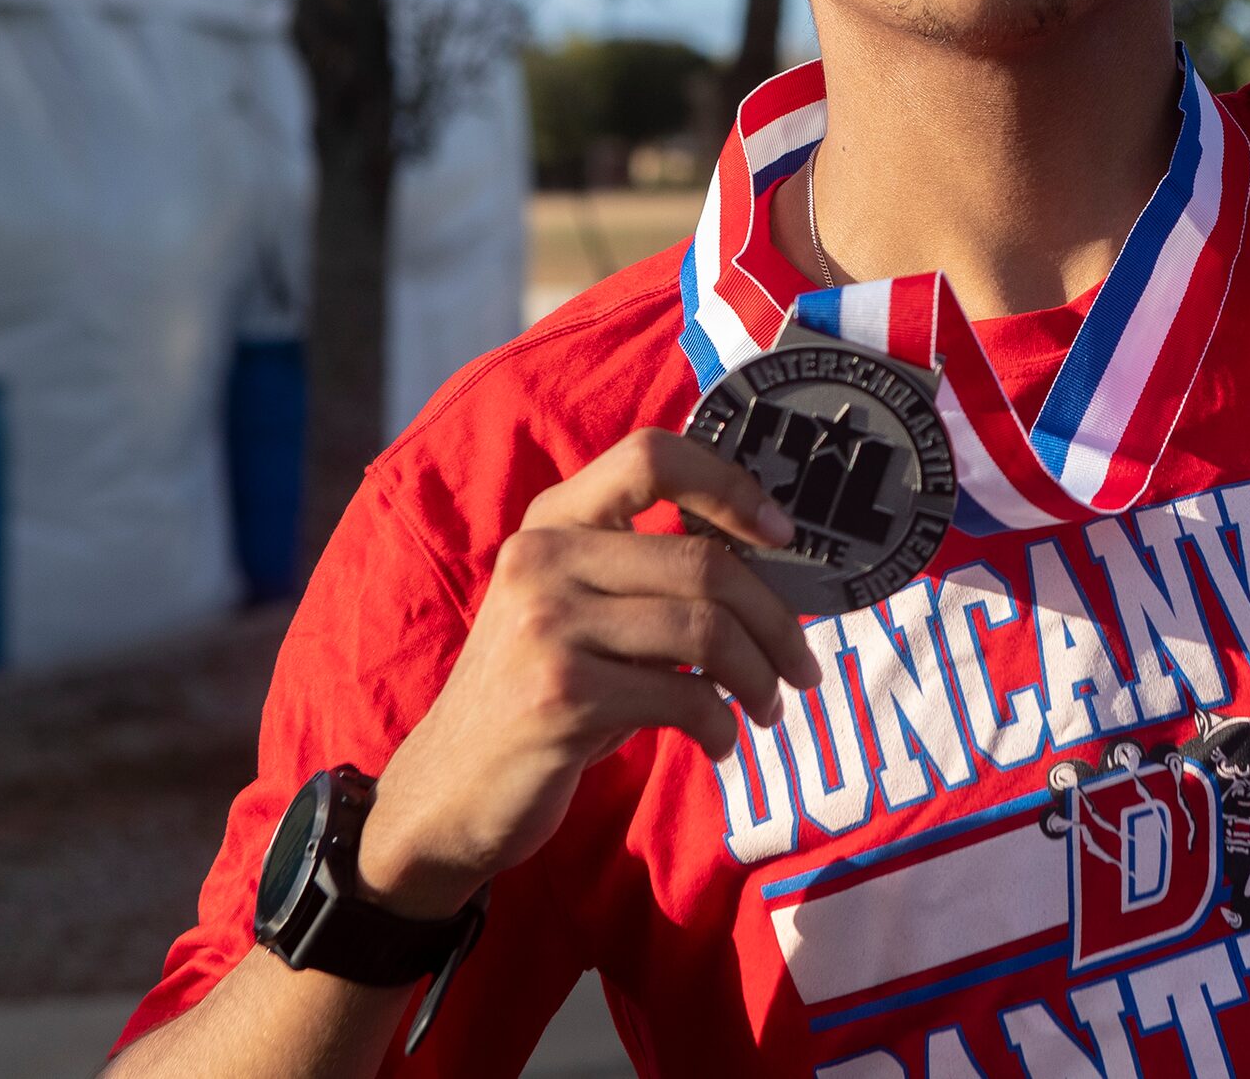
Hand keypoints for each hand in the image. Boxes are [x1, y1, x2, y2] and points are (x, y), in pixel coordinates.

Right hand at [354, 430, 817, 917]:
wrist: (448, 792)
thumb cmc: (538, 695)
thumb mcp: (578, 613)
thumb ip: (645, 576)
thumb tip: (768, 566)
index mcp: (552, 521)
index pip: (650, 457)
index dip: (728, 486)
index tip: (781, 534)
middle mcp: (544, 558)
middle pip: (704, 562)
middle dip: (774, 620)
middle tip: (801, 665)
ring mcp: (547, 625)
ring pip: (705, 631)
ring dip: (758, 677)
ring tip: (769, 708)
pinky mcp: (561, 696)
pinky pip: (684, 698)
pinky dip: (721, 725)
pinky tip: (720, 743)